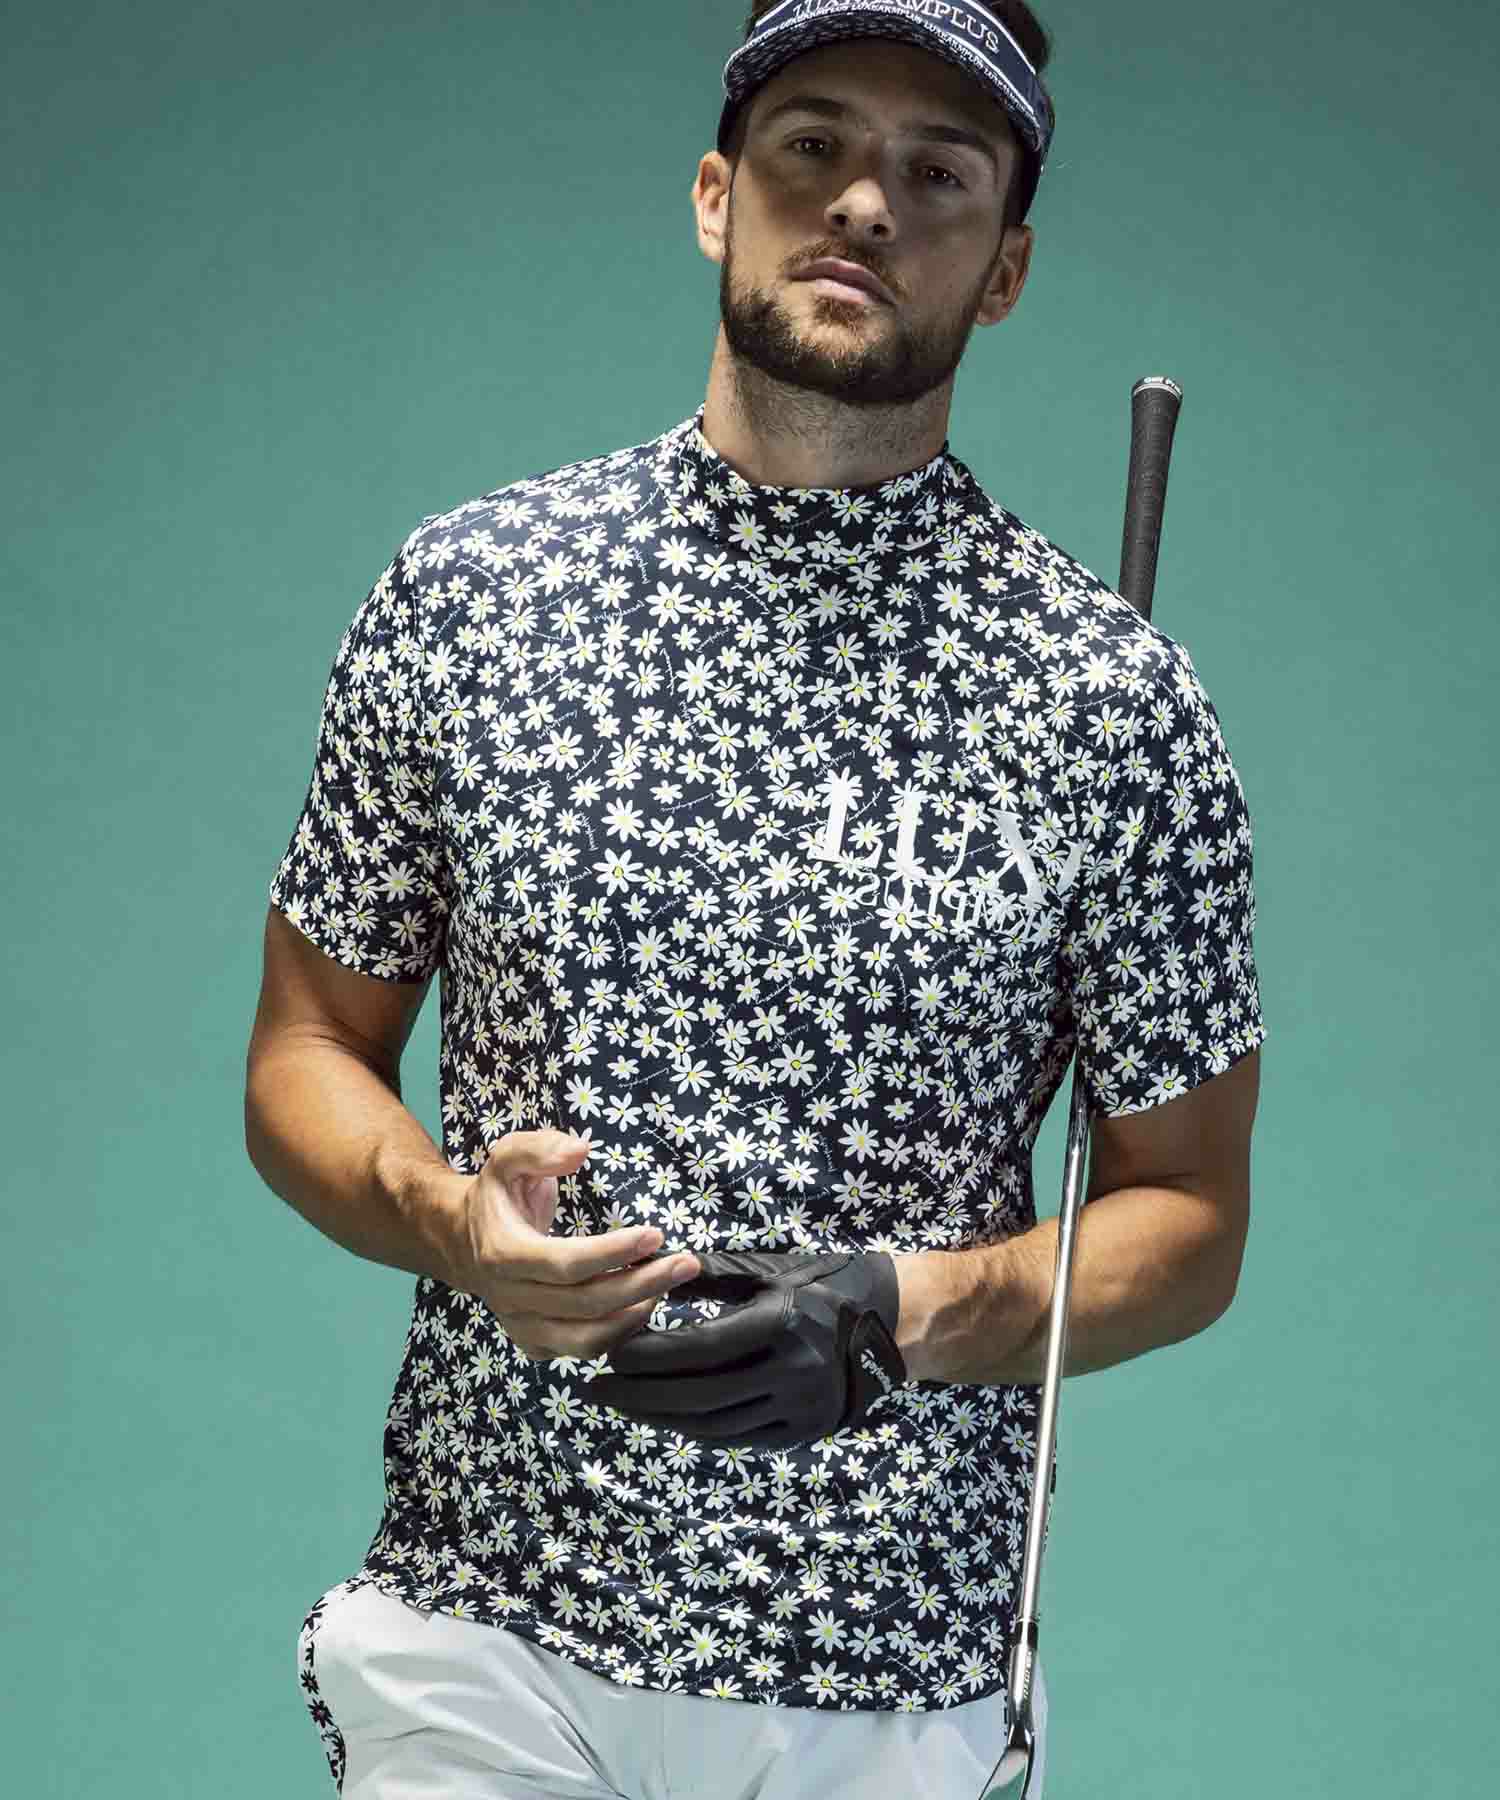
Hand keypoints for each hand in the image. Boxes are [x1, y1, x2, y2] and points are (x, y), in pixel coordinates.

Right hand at [447, 1129, 700, 1361]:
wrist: (459, 1241)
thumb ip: (540, 1148)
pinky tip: (641, 1304)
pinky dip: (617, 1334)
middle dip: (643, 1284)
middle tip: (685, 1263)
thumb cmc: (495, 1197)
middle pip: (586, 1304)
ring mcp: (522, 1326)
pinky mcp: (534, 1343)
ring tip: (666, 1285)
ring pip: (586, 1340)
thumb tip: (580, 1151)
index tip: (655, 1235)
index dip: (613, 1253)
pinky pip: (581, 1350)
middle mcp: (511, 1298)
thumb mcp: (506, 1157)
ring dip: (635, 1316)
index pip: (566, 1264)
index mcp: (504, 1253)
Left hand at [587, 1249, 907, 1450]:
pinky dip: (697, 1429)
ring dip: (661, 1418)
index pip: (698, 1348)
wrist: (893, 1323)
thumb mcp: (773, 1268)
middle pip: (698, 1395)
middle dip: (639, 1395)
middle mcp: (790, 1373)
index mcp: (780, 1324)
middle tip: (595, 1389)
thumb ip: (715, 1275)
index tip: (609, 1353)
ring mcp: (799, 1409)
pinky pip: (738, 1438)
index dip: (648, 1355)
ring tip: (623, 1405)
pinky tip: (667, 1418)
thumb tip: (656, 1271)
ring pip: (714, 1425)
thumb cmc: (826, 1284)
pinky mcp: (803, 1432)